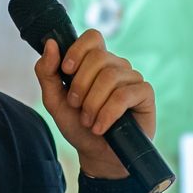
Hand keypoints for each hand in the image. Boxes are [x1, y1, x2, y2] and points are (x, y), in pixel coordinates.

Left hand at [34, 31, 156, 180]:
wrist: (97, 155)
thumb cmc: (79, 127)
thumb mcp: (55, 101)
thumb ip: (47, 73)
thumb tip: (50, 44)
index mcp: (96, 63)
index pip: (92, 37)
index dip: (78, 50)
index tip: (66, 71)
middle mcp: (116, 66)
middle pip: (98, 57)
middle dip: (81, 85)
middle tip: (76, 106)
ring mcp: (132, 78)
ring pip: (110, 76)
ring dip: (93, 104)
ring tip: (89, 121)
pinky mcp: (145, 93)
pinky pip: (125, 95)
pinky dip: (108, 113)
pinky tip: (101, 127)